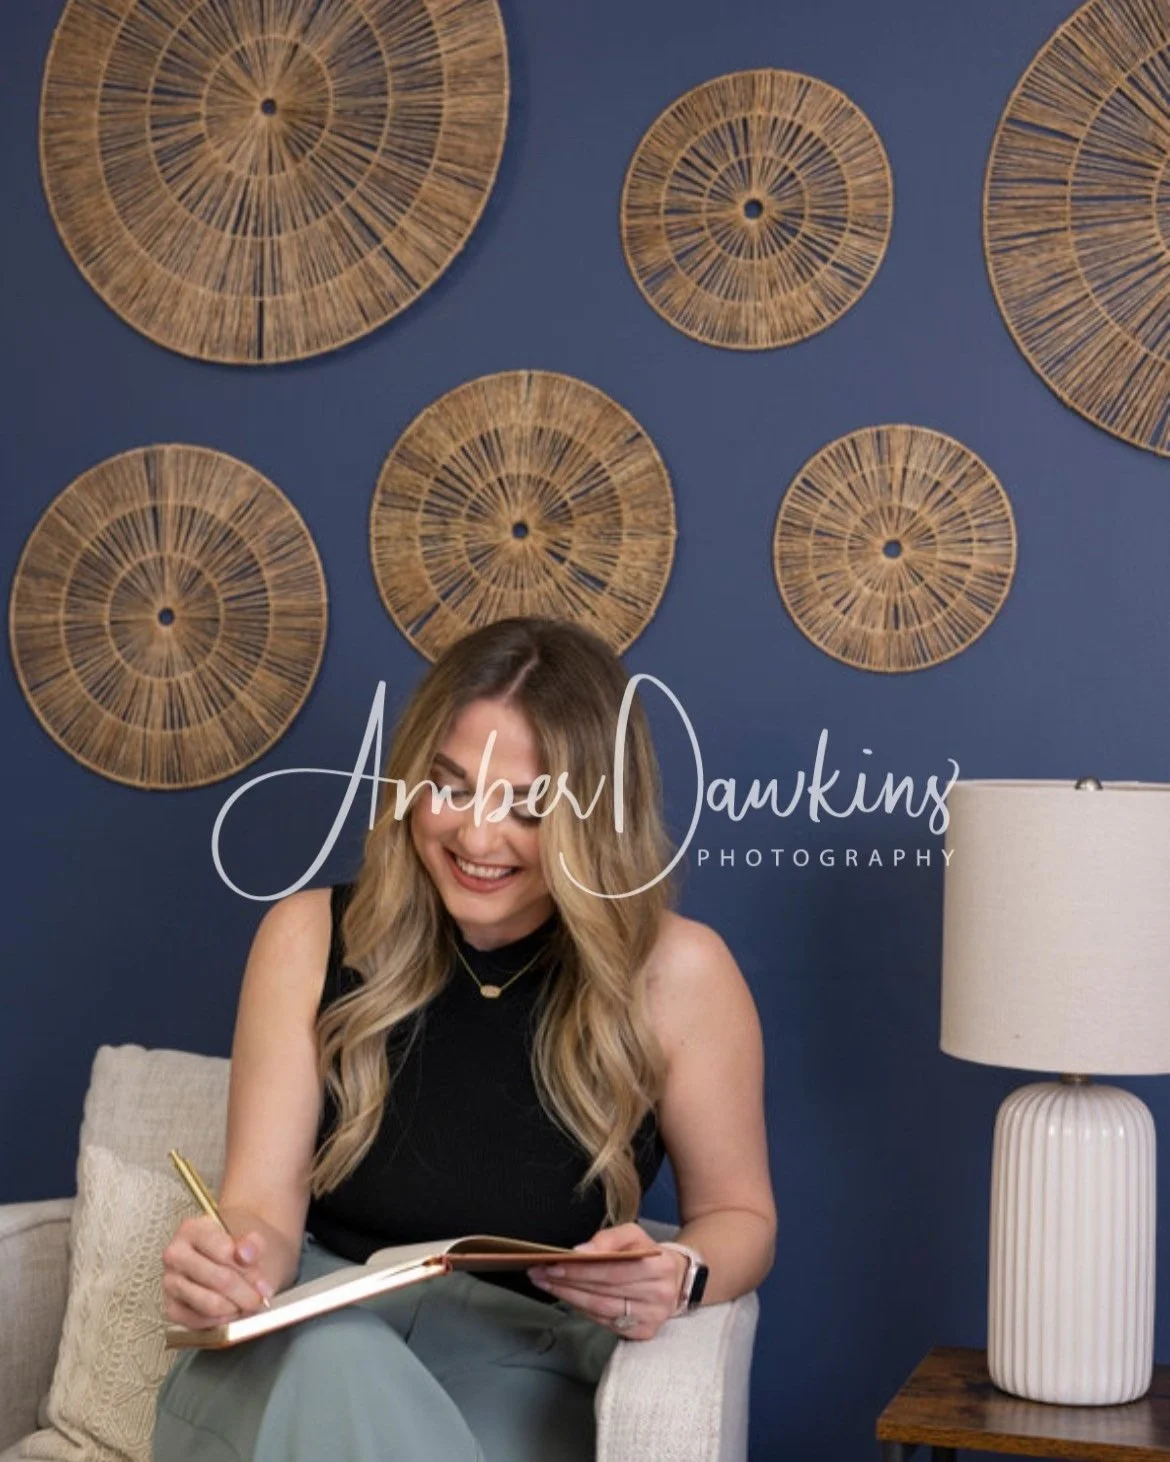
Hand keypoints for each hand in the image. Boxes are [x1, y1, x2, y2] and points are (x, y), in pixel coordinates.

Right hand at [161, 1214, 272, 1328]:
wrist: (236, 1256)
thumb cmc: (242, 1247)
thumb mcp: (253, 1237)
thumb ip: (253, 1244)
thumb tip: (245, 1253)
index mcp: (192, 1228)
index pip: (224, 1252)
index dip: (248, 1268)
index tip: (261, 1275)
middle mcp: (175, 1254)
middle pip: (219, 1280)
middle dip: (245, 1292)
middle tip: (261, 1296)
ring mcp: (171, 1282)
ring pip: (209, 1304)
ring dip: (236, 1308)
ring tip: (249, 1303)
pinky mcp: (172, 1307)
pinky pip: (198, 1322)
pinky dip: (220, 1321)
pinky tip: (233, 1312)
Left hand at [526, 1222, 688, 1340]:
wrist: (677, 1282)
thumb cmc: (648, 1254)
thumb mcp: (634, 1235)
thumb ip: (608, 1239)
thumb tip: (579, 1253)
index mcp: (660, 1266)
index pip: (614, 1270)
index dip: (582, 1269)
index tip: (553, 1264)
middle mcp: (659, 1296)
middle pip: (604, 1291)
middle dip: (567, 1282)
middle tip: (539, 1273)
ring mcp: (652, 1318)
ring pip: (602, 1310)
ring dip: (569, 1297)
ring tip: (545, 1284)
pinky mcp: (643, 1334)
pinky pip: (606, 1323)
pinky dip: (583, 1310)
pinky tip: (567, 1298)